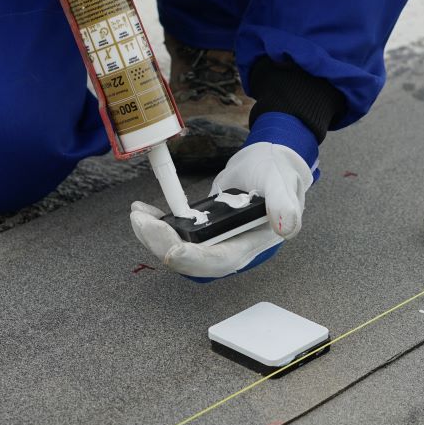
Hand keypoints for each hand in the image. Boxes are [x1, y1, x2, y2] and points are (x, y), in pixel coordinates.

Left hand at [129, 113, 317, 281]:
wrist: (270, 163)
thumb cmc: (278, 173)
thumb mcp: (284, 182)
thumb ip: (285, 204)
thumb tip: (285, 228)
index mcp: (250, 242)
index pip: (219, 261)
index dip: (194, 260)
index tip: (172, 249)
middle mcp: (229, 247)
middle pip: (191, 261)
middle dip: (162, 245)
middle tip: (141, 222)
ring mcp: (213, 240)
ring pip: (178, 250)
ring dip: (153, 237)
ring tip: (138, 215)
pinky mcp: (201, 229)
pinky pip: (174, 235)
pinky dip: (155, 226)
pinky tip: (143, 211)